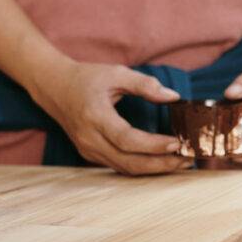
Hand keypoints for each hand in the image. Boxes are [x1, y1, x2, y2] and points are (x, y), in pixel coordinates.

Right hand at [30, 60, 191, 174]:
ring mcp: (88, 150)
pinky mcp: (90, 155)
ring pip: (125, 169)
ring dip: (154, 169)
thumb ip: (145, 84)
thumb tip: (173, 97)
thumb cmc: (86, 78)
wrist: (54, 87)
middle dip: (161, 164)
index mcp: (95, 116)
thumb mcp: (116, 73)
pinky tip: (160, 161)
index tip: (178, 143)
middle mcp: (90, 138)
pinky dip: (142, 167)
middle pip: (129, 162)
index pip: (127, 139)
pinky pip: (119, 166)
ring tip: (180, 162)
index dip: (154, 145)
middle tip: (187, 160)